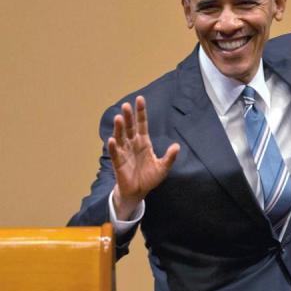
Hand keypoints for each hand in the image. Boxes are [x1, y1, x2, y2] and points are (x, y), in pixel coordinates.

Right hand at [107, 96, 178, 218]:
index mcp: (144, 142)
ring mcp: (124, 152)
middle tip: (126, 105)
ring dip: (119, 128)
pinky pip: (116, 153)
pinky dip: (114, 147)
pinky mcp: (118, 162)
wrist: (138, 191)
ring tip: (119, 118)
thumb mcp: (163, 167)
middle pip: (130, 128)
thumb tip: (177, 146)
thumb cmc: (149, 177)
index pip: (142, 124)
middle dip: (129, 117)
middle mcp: (133, 144)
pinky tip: (112, 140)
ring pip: (121, 137)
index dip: (141, 113)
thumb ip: (169, 157)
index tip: (140, 99)